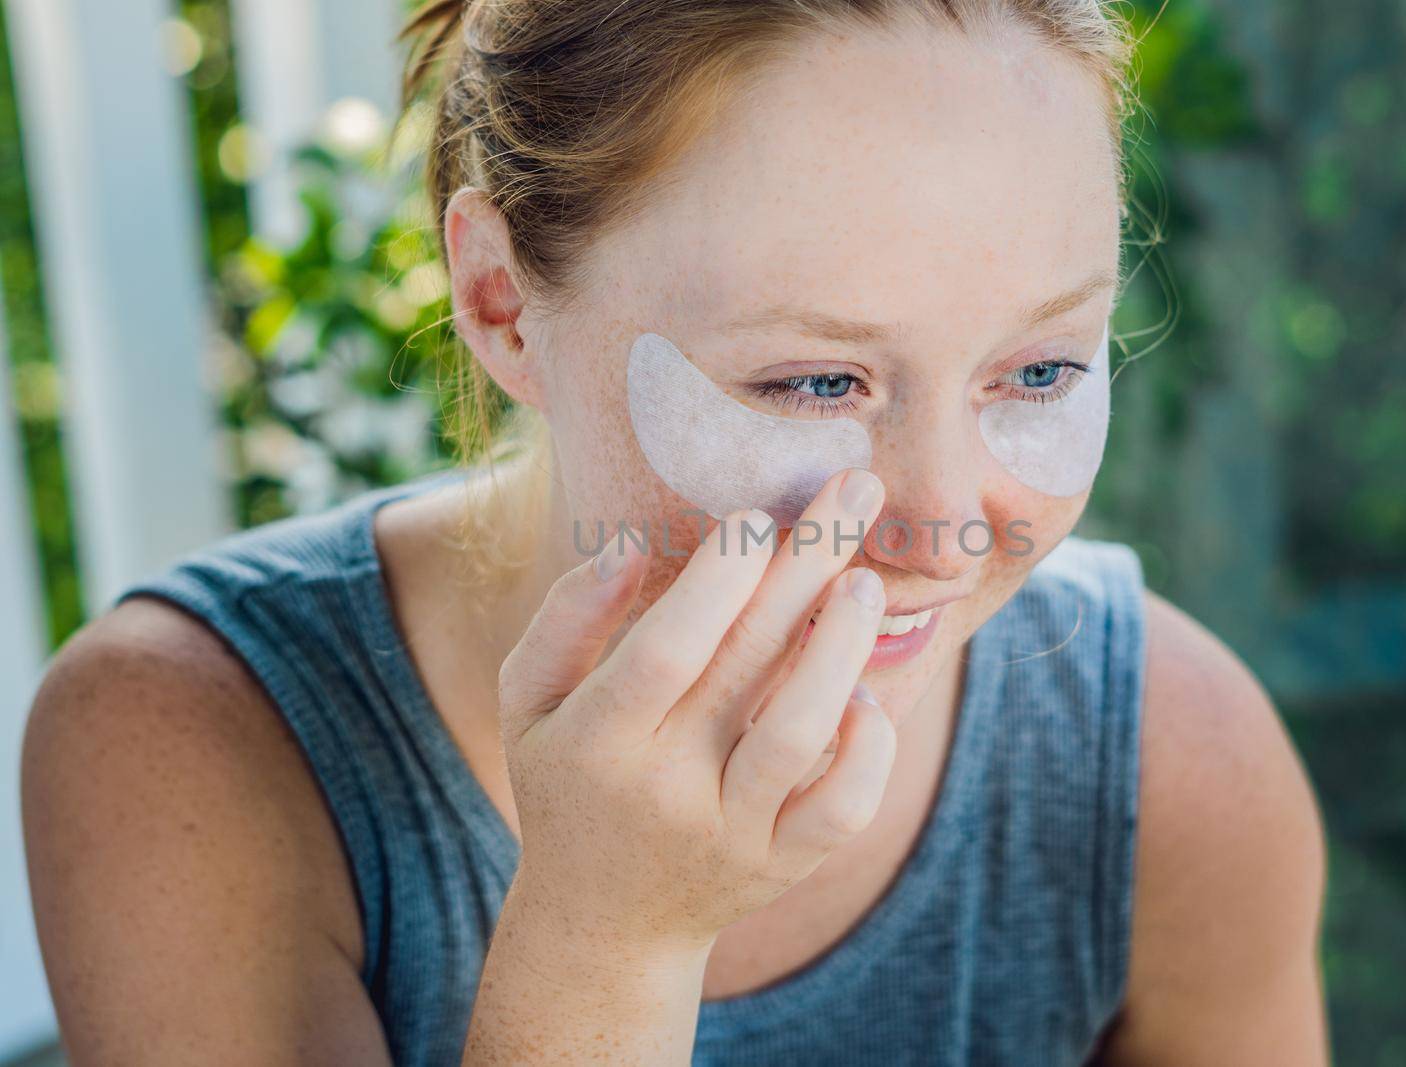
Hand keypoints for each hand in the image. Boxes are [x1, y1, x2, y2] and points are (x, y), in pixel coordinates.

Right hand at [496, 467, 895, 957]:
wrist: (605, 923)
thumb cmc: (569, 779)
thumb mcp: (529, 702)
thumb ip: (566, 619)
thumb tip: (624, 542)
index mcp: (596, 742)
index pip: (663, 652)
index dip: (715, 580)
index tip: (755, 515)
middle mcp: (664, 792)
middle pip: (743, 668)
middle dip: (805, 566)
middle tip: (855, 490)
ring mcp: (731, 835)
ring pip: (798, 735)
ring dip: (840, 647)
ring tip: (867, 580)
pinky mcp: (783, 865)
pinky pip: (842, 809)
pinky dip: (867, 748)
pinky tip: (866, 693)